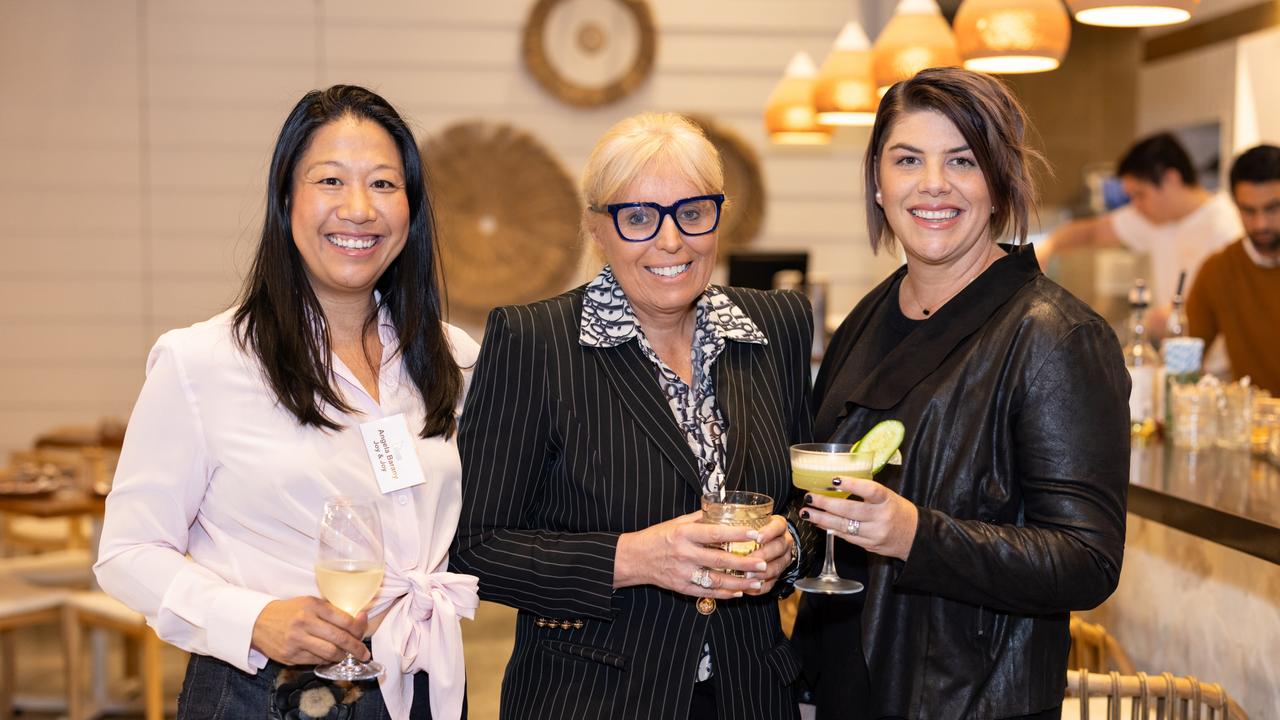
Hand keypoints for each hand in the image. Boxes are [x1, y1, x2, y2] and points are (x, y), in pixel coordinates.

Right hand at [250, 596, 369, 665]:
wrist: (259, 622)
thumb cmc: (290, 611)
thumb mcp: (310, 603)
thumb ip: (332, 611)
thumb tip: (360, 619)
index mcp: (313, 605)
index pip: (344, 619)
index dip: (358, 629)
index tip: (363, 634)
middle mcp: (304, 622)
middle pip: (339, 638)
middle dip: (356, 648)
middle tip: (364, 654)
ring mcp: (296, 640)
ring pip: (329, 653)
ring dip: (342, 656)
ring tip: (346, 656)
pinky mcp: (290, 655)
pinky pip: (316, 660)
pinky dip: (326, 660)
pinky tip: (330, 658)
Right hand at [614, 510, 767, 598]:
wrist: (634, 558)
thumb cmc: (658, 537)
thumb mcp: (677, 522)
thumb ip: (701, 519)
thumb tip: (725, 511)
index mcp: (684, 533)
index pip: (715, 533)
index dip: (737, 534)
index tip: (755, 534)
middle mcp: (684, 553)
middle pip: (720, 559)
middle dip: (744, 563)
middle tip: (763, 563)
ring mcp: (683, 573)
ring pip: (716, 580)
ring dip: (739, 582)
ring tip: (757, 581)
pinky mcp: (681, 587)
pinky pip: (707, 592)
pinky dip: (725, 593)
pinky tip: (738, 591)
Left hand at [744, 515, 791, 594]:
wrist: (775, 541)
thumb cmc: (757, 528)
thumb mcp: (753, 519)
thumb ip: (738, 520)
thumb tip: (714, 516)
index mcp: (779, 526)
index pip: (777, 527)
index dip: (768, 533)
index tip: (757, 537)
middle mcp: (784, 542)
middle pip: (777, 548)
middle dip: (762, 555)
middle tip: (747, 560)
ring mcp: (784, 559)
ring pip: (777, 566)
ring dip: (762, 573)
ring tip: (747, 576)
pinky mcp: (779, 573)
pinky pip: (773, 582)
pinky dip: (761, 587)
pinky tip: (748, 588)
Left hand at [801, 477, 918, 560]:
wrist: (915, 537)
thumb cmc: (898, 511)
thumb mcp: (888, 496)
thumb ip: (866, 492)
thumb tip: (836, 483)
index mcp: (887, 500)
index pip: (870, 490)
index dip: (852, 485)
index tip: (834, 479)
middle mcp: (881, 517)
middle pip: (850, 510)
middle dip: (826, 504)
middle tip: (809, 497)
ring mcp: (875, 533)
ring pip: (844, 526)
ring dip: (822, 519)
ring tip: (807, 512)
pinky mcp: (869, 545)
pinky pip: (847, 537)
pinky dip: (831, 529)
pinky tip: (819, 523)